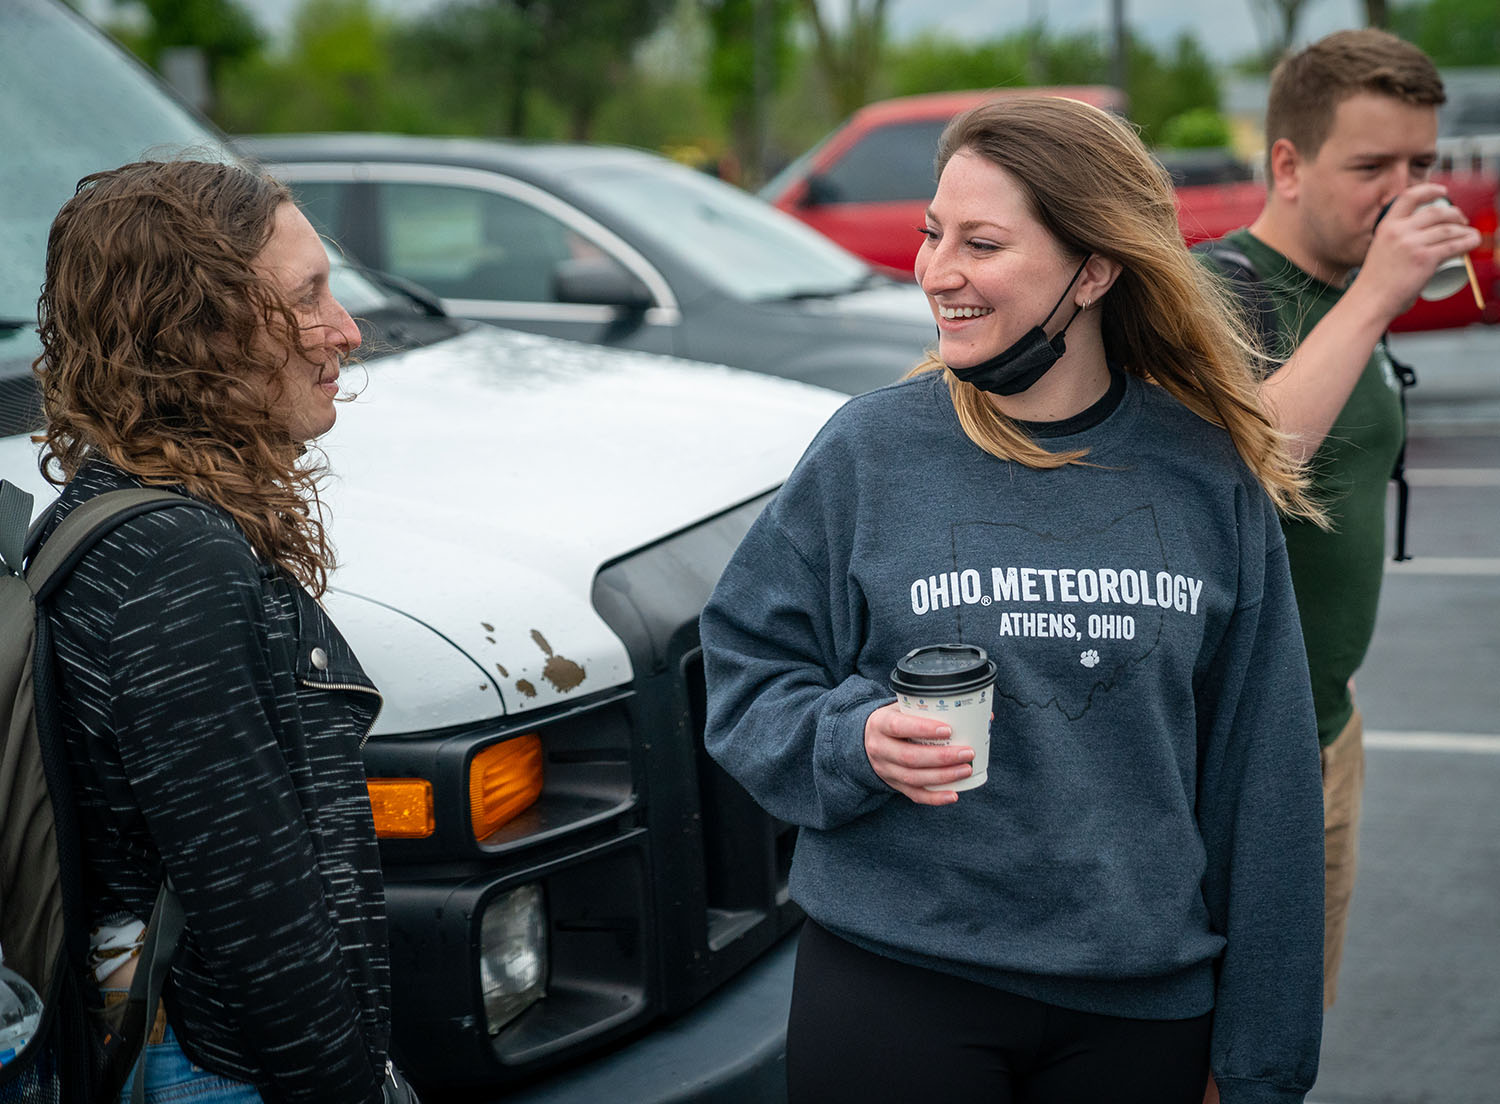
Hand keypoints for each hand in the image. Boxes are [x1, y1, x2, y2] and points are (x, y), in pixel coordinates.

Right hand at [864, 702, 974, 805]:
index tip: (948, 730)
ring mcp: (886, 770)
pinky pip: (915, 795)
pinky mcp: (895, 785)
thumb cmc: (895, 720)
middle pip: (910, 757)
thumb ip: (933, 709)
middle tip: (968, 752)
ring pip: (914, 778)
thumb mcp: (903, 708)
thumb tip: (983, 714)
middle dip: (942, 757)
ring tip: (966, 769)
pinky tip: (954, 794)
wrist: (867, 740)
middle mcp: (880, 749)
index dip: (922, 729)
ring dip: (943, 776)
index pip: (898, 727)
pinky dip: (935, 798)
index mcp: (881, 724)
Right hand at [1356, 183, 1481, 320]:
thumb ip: (1395, 244)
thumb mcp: (1380, 252)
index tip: (1443, 192)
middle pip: (1436, 212)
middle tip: (1462, 222)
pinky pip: (1454, 245)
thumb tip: (1418, 243)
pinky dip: (1469, 242)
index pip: (1409, 197)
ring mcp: (1412, 244)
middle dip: (1455, 214)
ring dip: (1465, 230)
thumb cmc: (1375, 284)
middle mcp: (1399, 231)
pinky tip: (1474, 241)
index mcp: (1386, 227)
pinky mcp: (1425, 259)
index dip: (1429, 191)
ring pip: (1449, 229)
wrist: (1370, 301)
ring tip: (1471, 235)